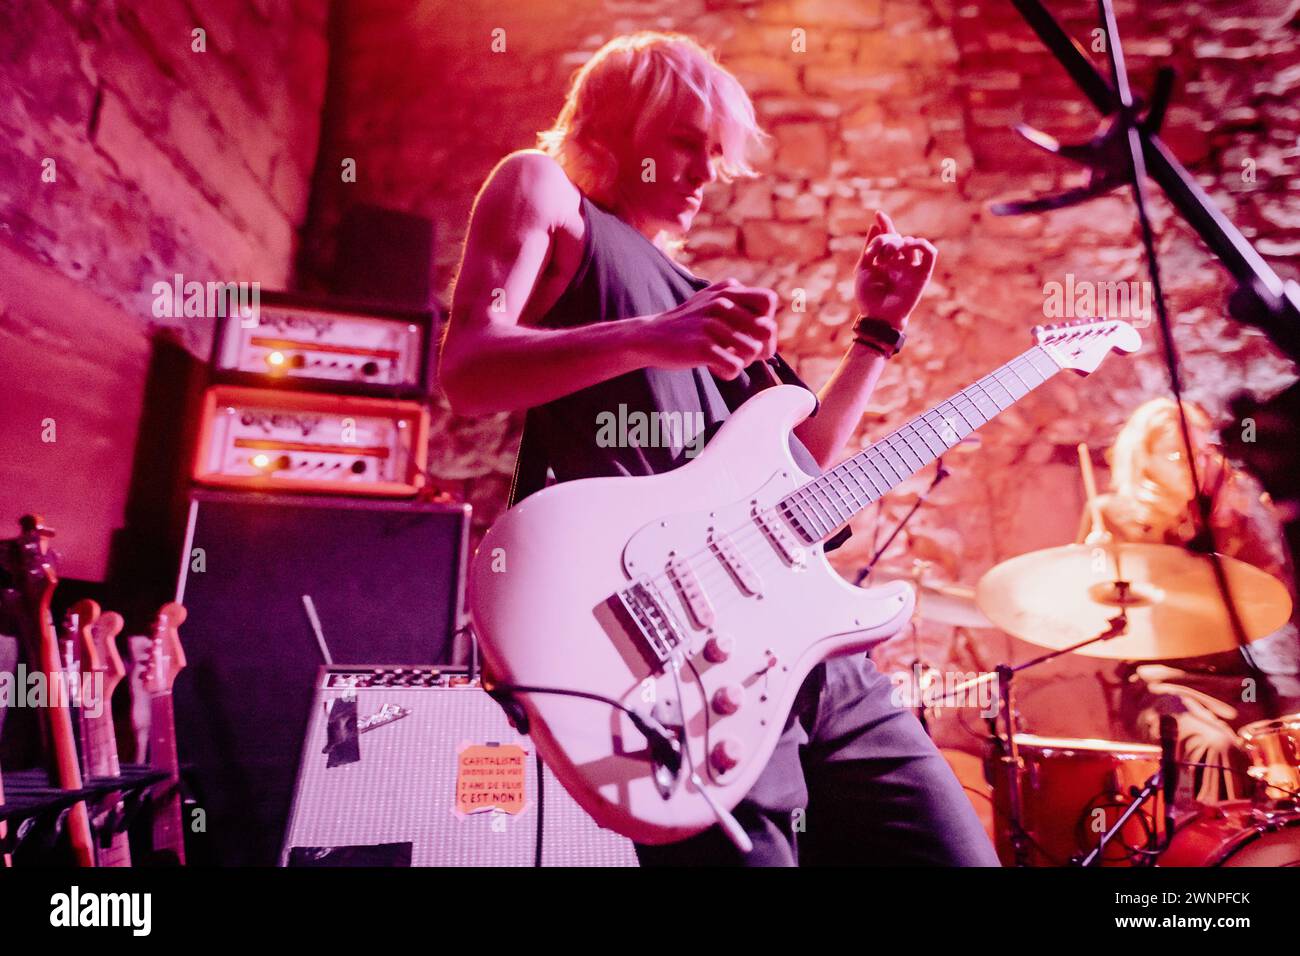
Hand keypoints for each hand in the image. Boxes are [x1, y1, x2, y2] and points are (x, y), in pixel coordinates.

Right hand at [641, 278, 778, 379]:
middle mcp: (722, 302)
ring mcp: (711, 324)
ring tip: (722, 357)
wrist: (649, 336)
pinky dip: (726, 373)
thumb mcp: (712, 302)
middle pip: (767, 330)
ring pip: (753, 351)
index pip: (769, 301)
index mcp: (727, 290)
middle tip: (739, 352)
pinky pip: (735, 367)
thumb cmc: (688, 325)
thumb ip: (741, 306)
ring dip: (741, 361)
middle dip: (759, 347)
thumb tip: (770, 332)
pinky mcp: (702, 346)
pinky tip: (711, 367)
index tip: (749, 332)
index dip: (766, 320)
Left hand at [854, 211, 936, 328]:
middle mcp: (899, 262)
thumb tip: (875, 226)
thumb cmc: (868, 296)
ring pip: (910, 243)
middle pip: (896, 238)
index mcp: (885, 261)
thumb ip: (870, 248)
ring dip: (899, 243)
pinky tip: (910, 244)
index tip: (877, 213)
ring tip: (889, 255)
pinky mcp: (923, 274)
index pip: (888, 238)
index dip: (885, 224)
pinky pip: (929, 254)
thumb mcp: (863, 269)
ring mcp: (911, 268)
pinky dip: (922, 245)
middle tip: (875, 255)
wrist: (878, 316)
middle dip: (885, 240)